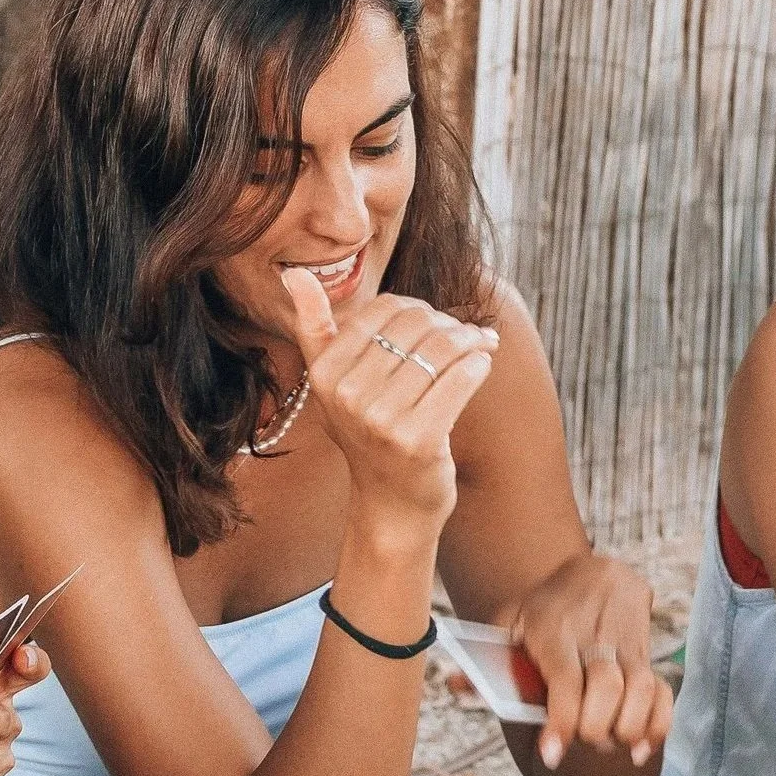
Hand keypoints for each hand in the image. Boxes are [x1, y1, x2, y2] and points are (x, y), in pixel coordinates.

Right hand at [284, 271, 498, 539]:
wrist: (392, 503)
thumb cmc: (366, 434)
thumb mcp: (331, 383)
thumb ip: (314, 328)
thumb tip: (294, 273)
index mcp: (324, 374)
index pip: (385, 309)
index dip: (417, 309)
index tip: (434, 323)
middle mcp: (347, 397)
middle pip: (417, 325)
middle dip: (448, 324)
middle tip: (467, 335)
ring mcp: (381, 421)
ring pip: (442, 349)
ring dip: (470, 341)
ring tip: (479, 346)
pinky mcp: (418, 441)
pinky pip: (461, 379)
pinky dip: (478, 365)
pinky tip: (481, 365)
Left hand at [504, 552, 674, 770]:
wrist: (595, 573)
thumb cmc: (544, 609)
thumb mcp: (509, 622)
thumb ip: (485, 657)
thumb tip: (454, 685)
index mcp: (556, 632)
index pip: (564, 678)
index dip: (562, 718)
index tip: (552, 754)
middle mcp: (595, 639)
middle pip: (606, 687)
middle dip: (595, 727)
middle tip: (581, 742)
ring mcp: (626, 647)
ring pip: (641, 689)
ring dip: (628, 727)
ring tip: (610, 746)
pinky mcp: (646, 656)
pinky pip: (663, 692)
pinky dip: (658, 724)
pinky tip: (639, 748)